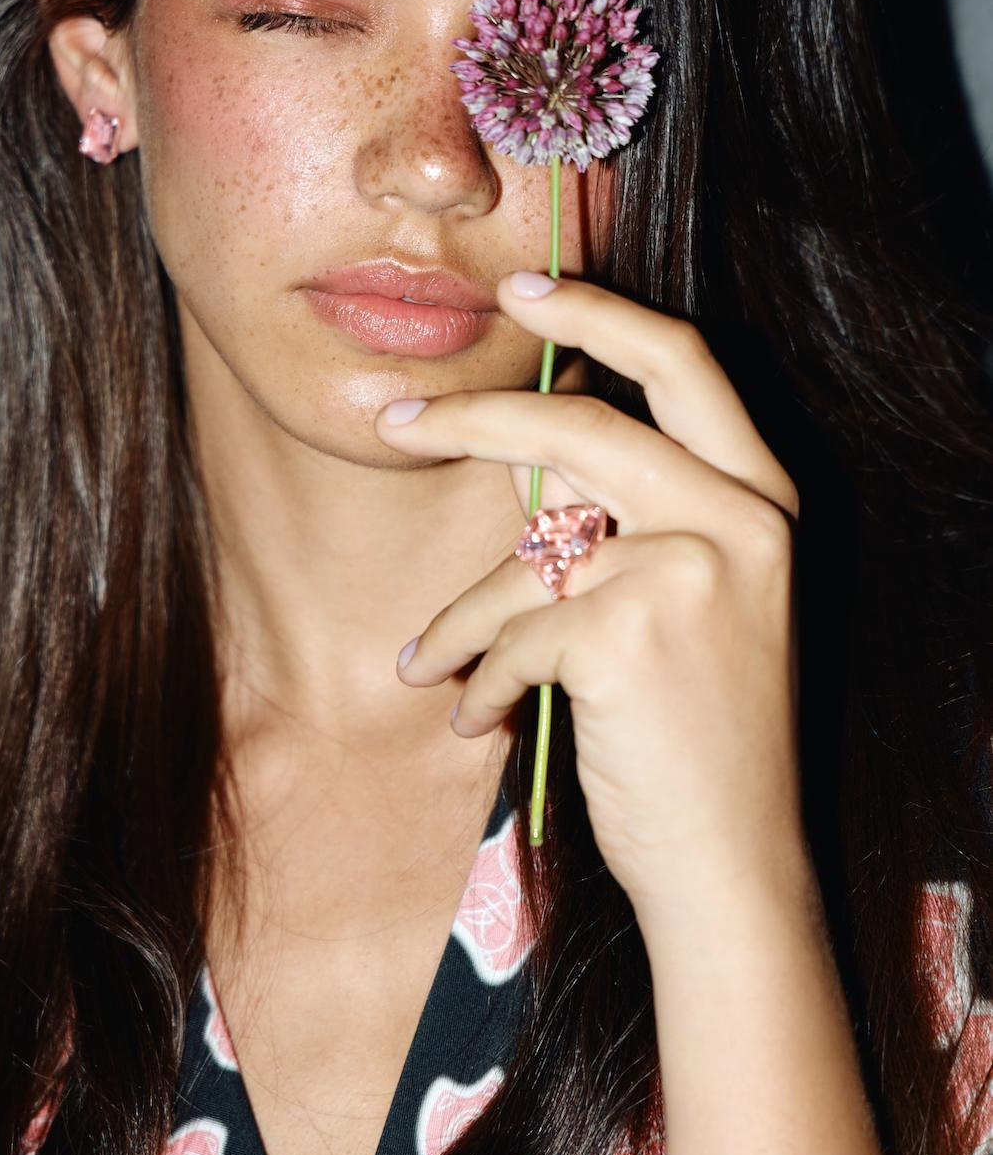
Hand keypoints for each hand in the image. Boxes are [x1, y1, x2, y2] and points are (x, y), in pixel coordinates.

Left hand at [374, 272, 808, 936]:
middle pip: (580, 428)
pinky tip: (478, 720)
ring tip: (423, 663)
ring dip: (458, 618)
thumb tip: (520, 464)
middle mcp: (742, 519)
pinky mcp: (632, 634)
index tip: (521, 290)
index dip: (596, 314)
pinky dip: (479, 680)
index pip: (683, 362)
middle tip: (394, 422)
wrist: (732, 864)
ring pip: (527, 555)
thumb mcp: (689, 607)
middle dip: (472, 420)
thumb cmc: (693, 739)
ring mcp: (694, 572)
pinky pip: (513, 631)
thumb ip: (628, 525)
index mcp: (762, 499)